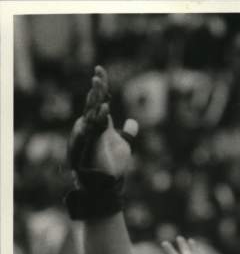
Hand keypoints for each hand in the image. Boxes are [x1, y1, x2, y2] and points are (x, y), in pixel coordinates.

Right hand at [70, 65, 137, 179]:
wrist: (107, 183)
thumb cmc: (112, 166)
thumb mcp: (124, 146)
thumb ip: (128, 132)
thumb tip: (133, 121)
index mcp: (101, 124)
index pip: (99, 100)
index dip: (101, 86)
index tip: (100, 70)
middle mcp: (93, 127)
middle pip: (94, 102)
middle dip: (97, 87)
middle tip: (98, 72)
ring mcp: (91, 135)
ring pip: (91, 111)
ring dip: (95, 97)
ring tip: (98, 82)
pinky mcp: (92, 145)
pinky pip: (94, 128)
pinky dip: (100, 117)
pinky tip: (106, 107)